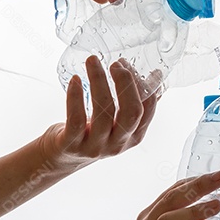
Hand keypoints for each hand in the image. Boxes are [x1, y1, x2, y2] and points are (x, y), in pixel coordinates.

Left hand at [40, 57, 157, 172]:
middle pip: (131, 113)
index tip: (130, 65)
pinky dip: (75, 97)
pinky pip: (76, 119)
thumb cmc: (93, 133)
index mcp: (134, 136)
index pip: (147, 109)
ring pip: (103, 112)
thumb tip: (155, 76)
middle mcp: (117, 143)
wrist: (63, 157)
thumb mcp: (118, 122)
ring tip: (92, 61)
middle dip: (125, 82)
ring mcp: (95, 146)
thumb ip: (134, 103)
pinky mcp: (72, 145)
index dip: (142, 84)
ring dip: (99, 81)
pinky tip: (75, 80)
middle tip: (116, 63)